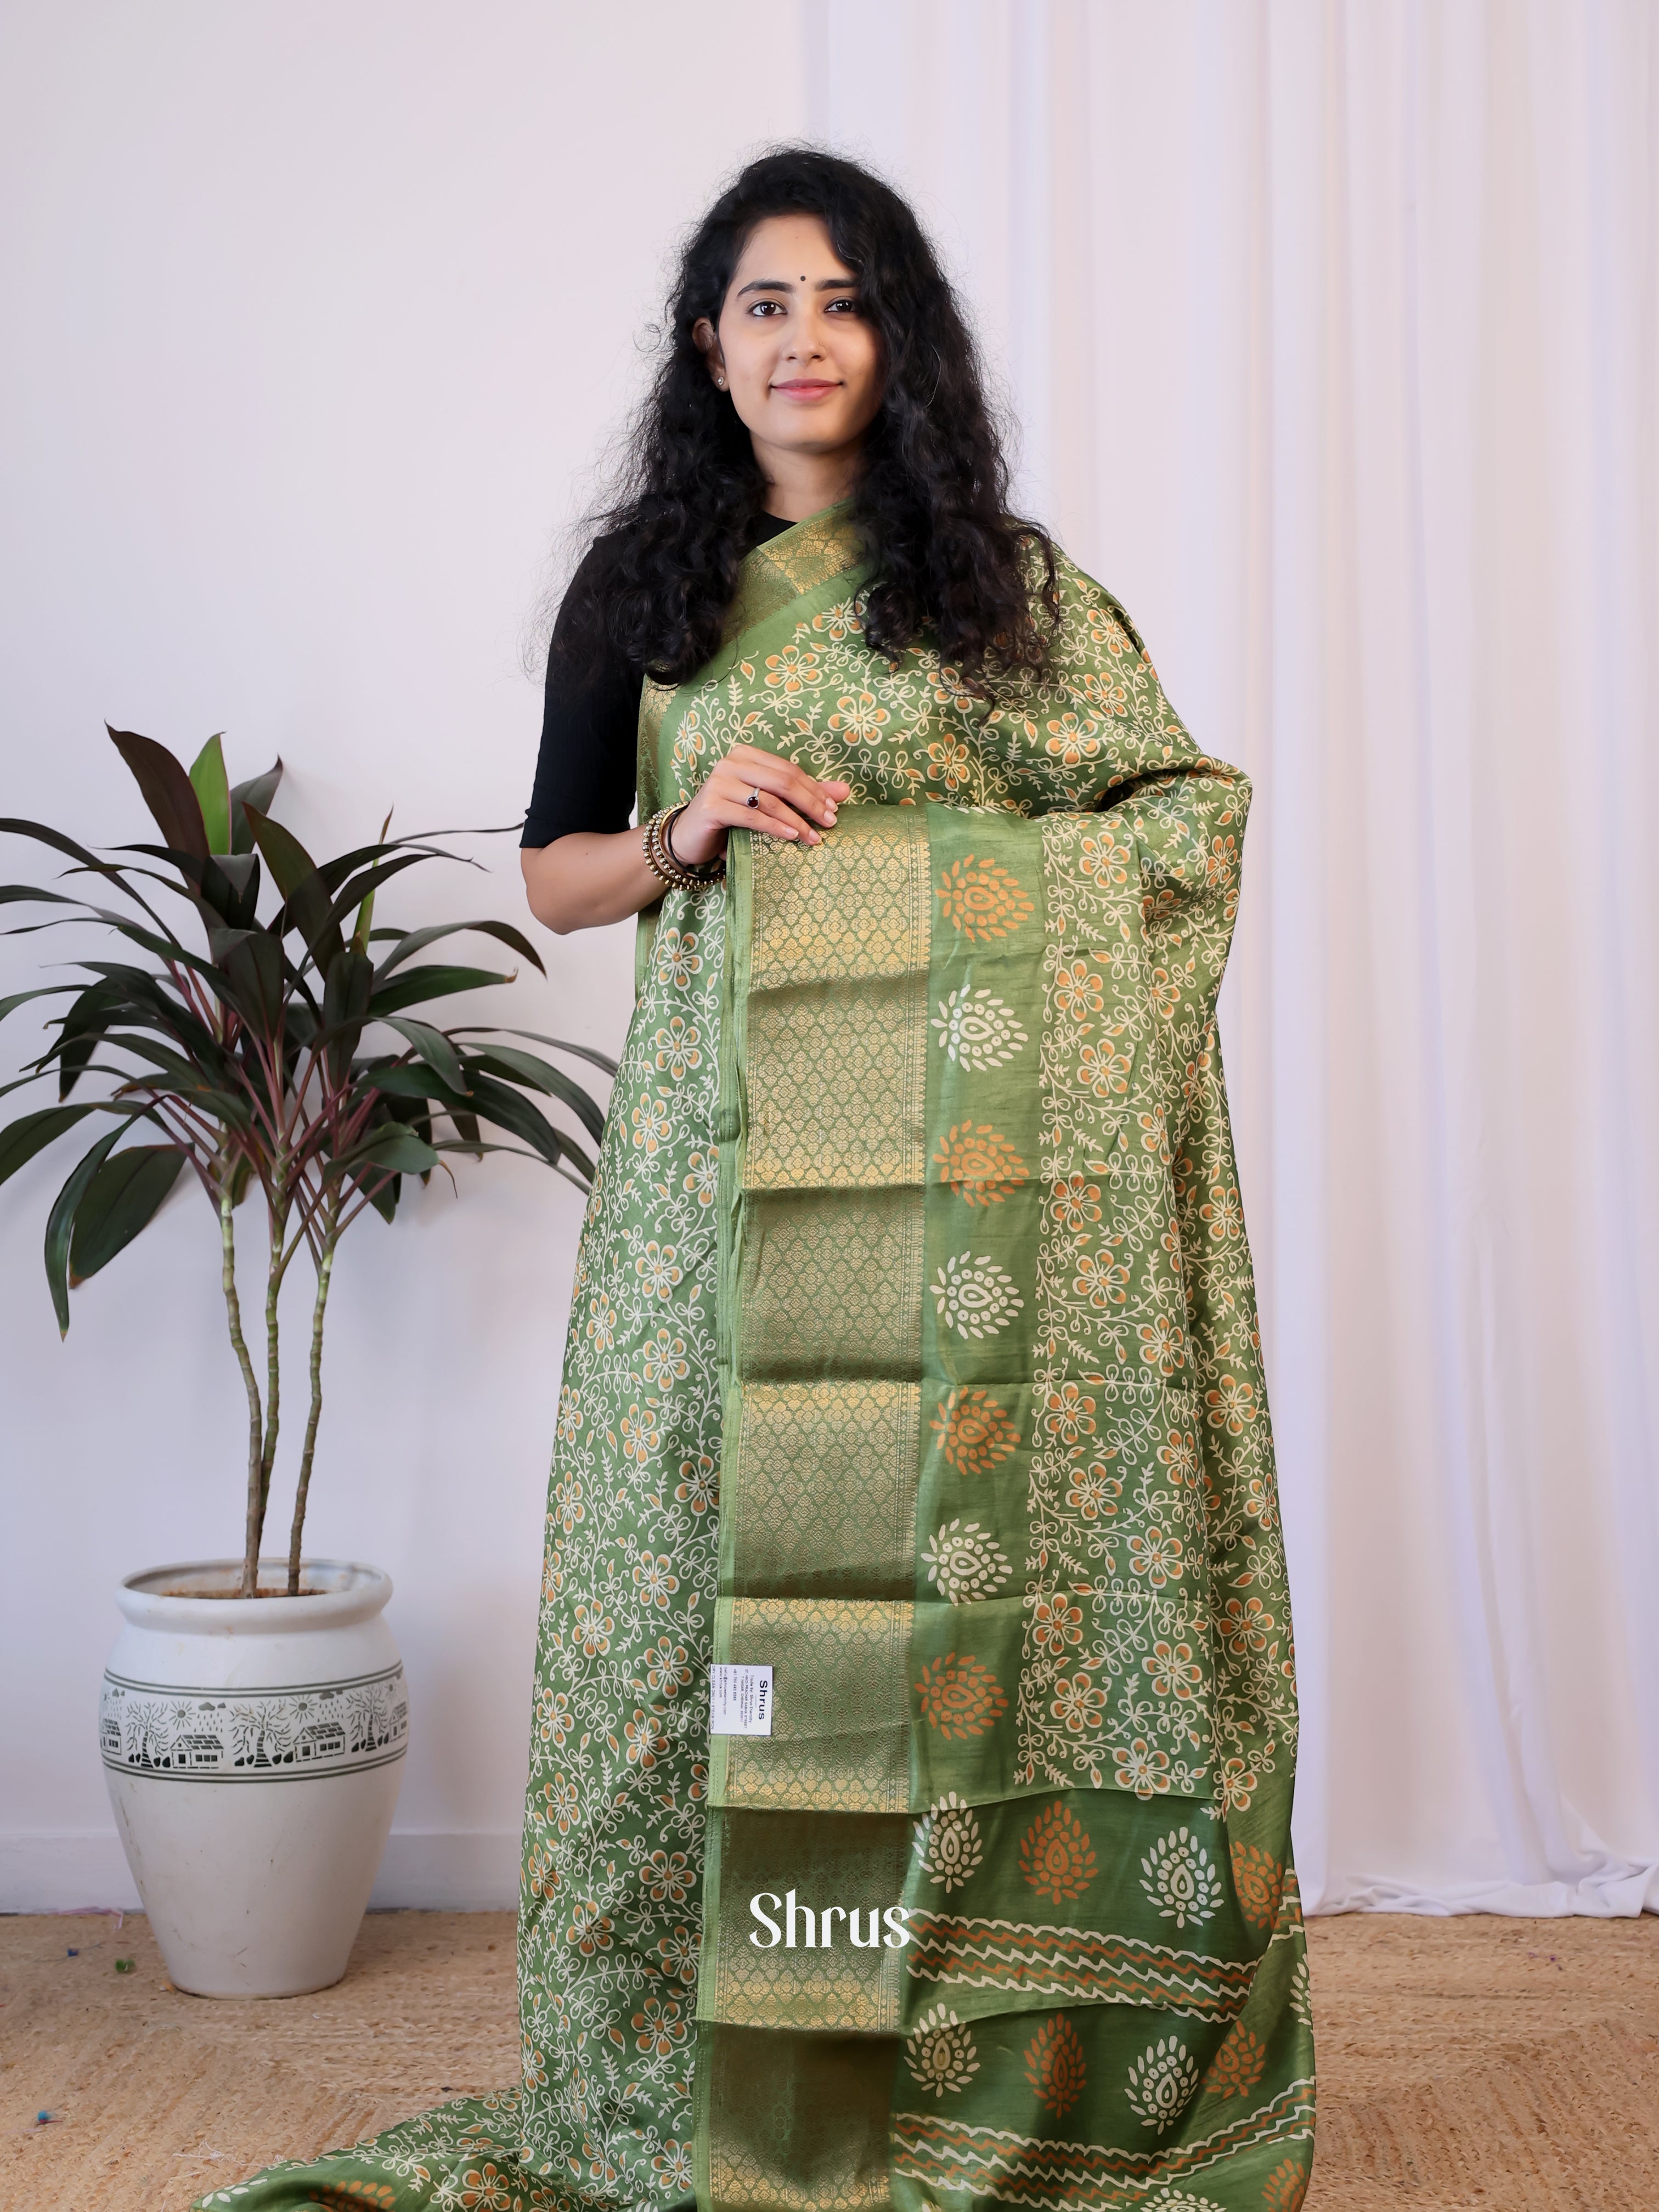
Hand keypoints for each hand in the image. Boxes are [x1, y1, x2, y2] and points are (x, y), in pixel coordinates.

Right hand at [670, 742, 850, 866]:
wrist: (689, 836)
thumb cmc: (730, 816)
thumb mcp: (766, 801)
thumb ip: (802, 793)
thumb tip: (845, 791)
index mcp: (746, 754)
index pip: (789, 769)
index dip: (816, 789)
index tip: (835, 809)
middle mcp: (731, 762)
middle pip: (783, 781)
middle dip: (811, 803)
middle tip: (829, 824)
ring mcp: (719, 782)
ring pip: (769, 800)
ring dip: (796, 821)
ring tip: (814, 837)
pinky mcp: (712, 806)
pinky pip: (752, 817)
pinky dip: (775, 828)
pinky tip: (791, 837)